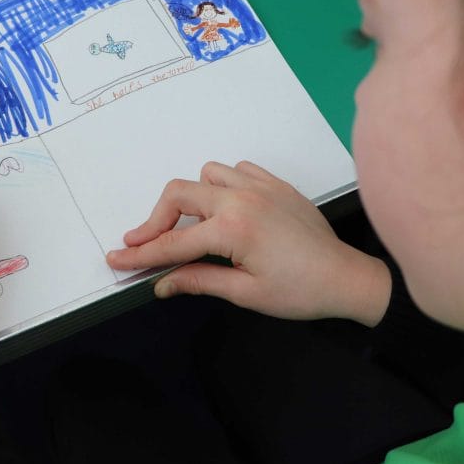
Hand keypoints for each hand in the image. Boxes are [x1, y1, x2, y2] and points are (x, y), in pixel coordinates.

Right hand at [107, 161, 391, 325]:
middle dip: (156, 220)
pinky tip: (226, 210)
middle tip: (145, 243)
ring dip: (192, 198)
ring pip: (207, 175)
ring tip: (193, 228)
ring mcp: (260, 186)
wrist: (346, 278)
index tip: (117, 259)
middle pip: (179, 194)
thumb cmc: (300, 292)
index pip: (172, 242)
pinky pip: (237, 169)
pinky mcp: (276, 184)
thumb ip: (199, 281)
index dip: (141, 254)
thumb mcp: (245, 294)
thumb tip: (162, 282)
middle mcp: (242, 199)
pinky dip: (223, 185)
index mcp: (233, 229)